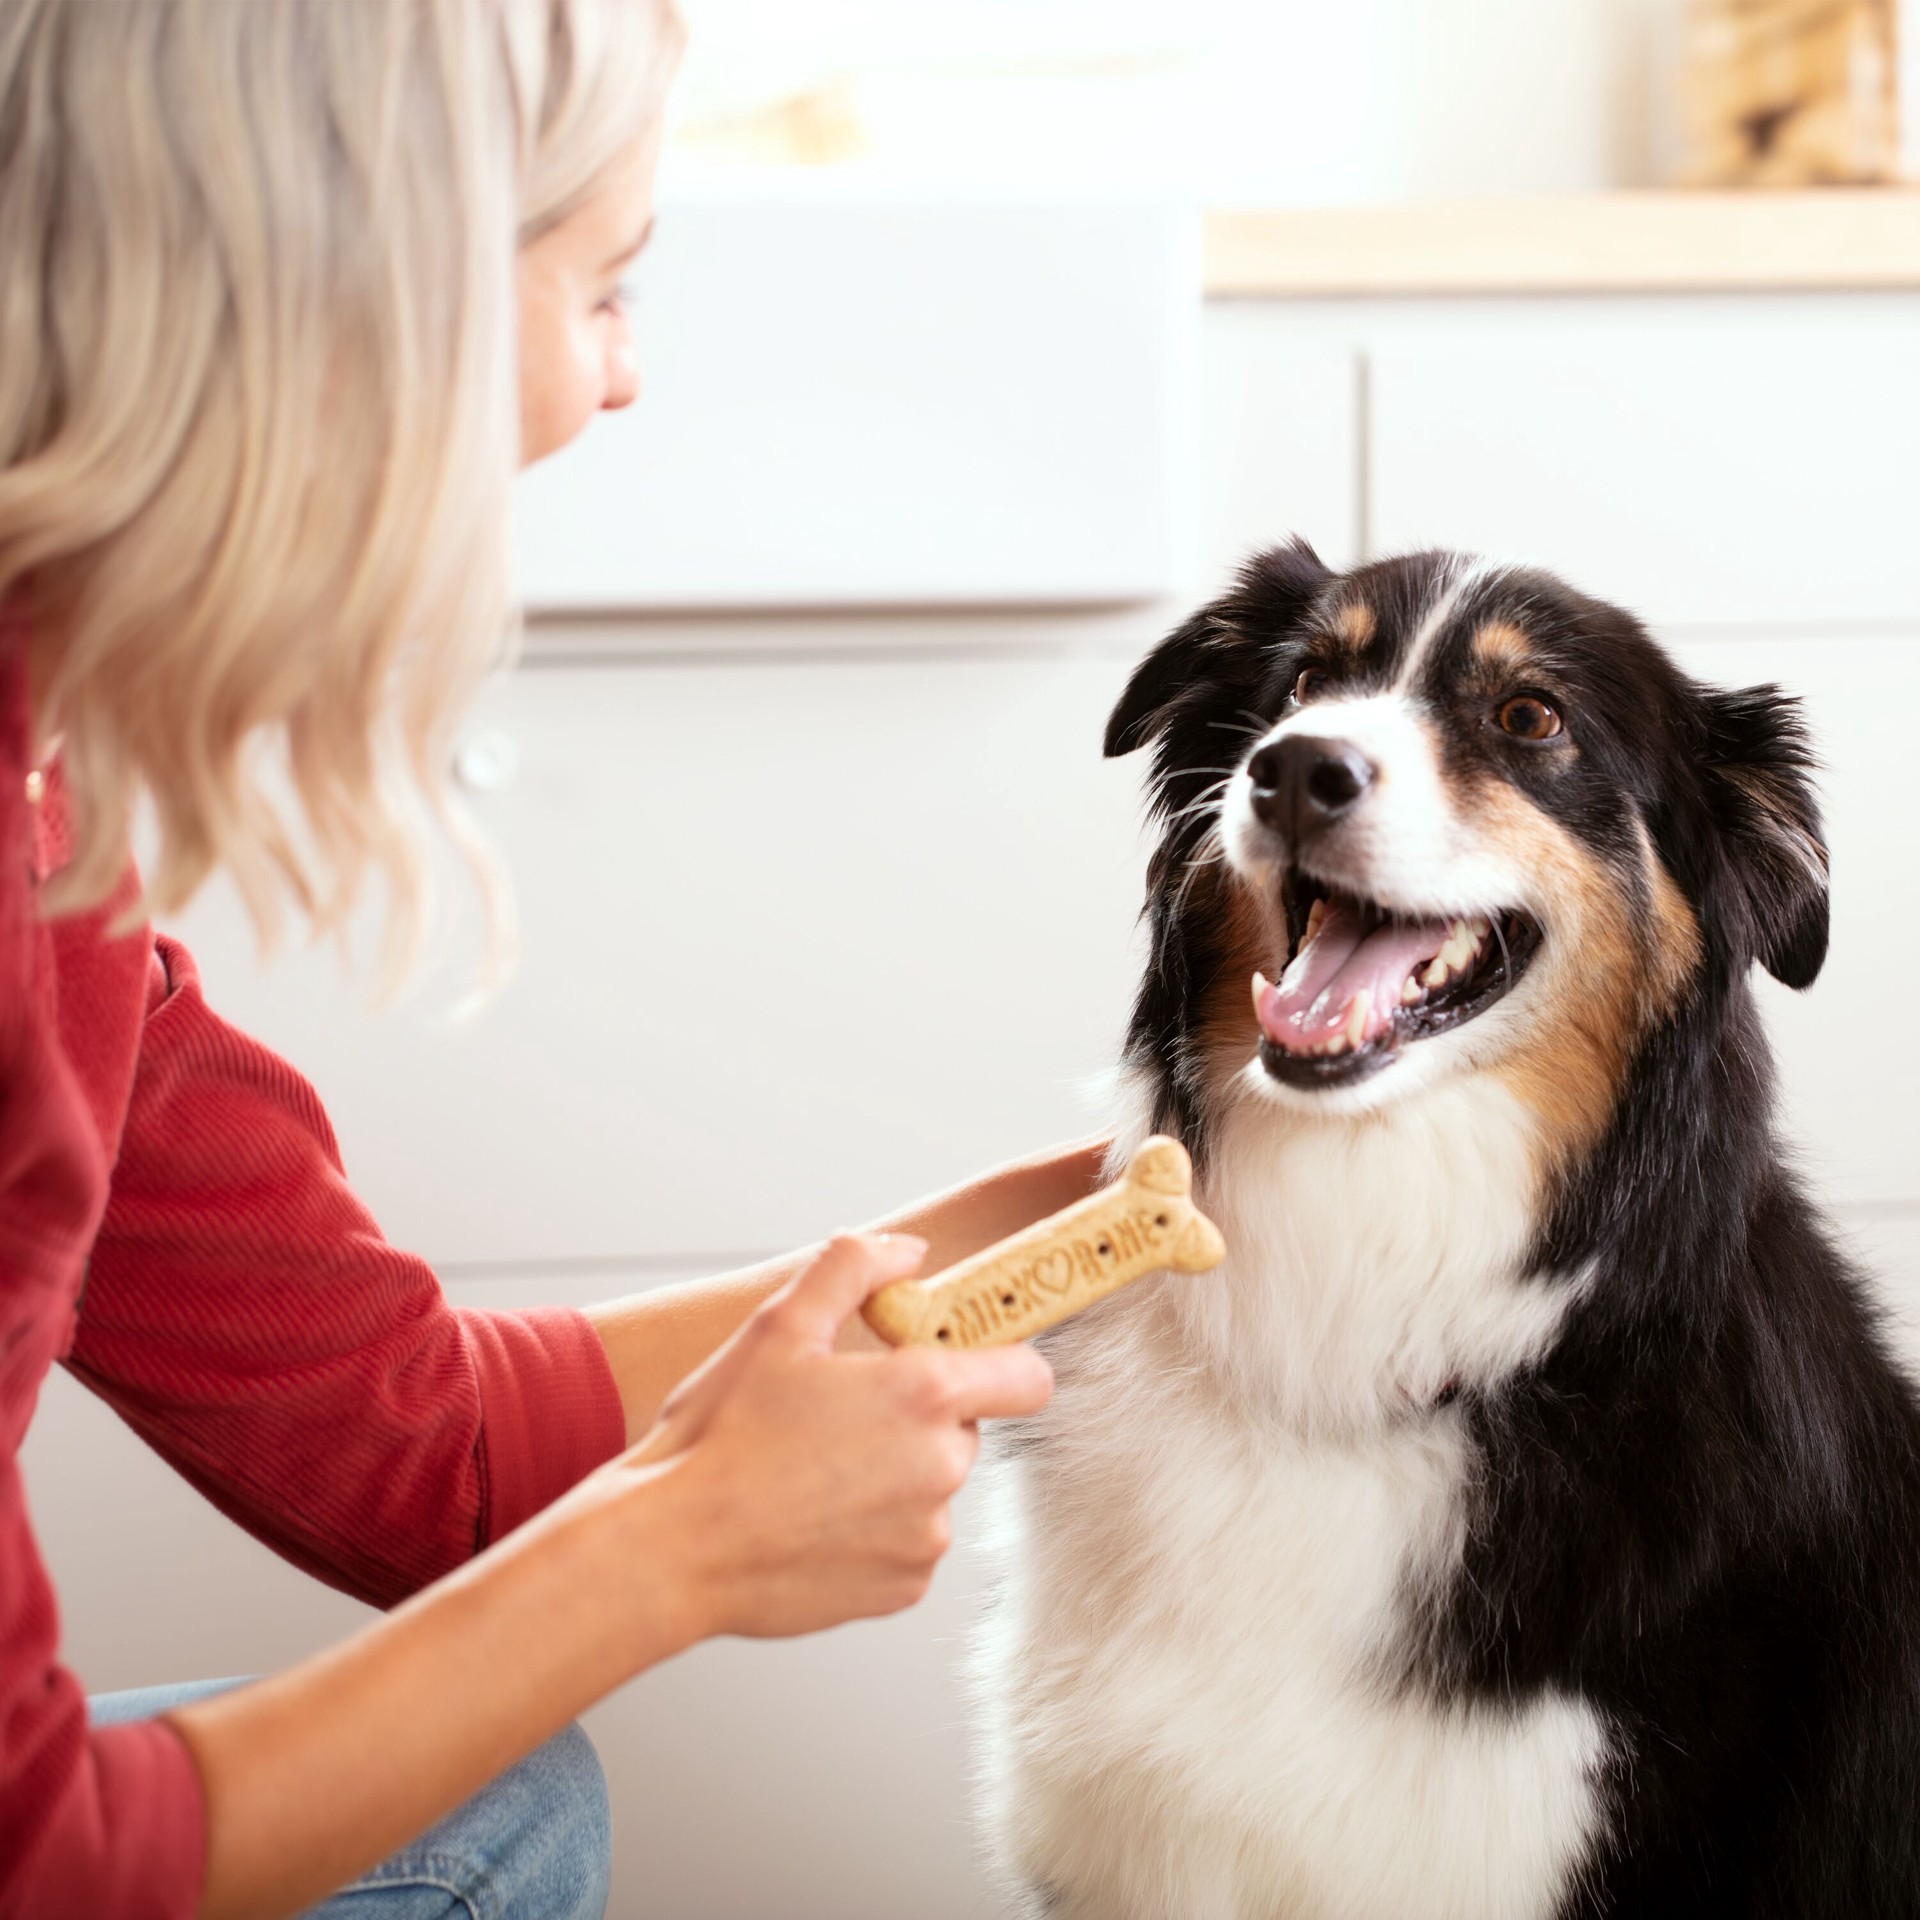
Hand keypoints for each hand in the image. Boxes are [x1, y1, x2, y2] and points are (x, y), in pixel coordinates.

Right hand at [614, 1232, 1052, 1641]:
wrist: (670, 1548)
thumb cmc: (720, 1435)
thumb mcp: (779, 1325)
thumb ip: (854, 1269)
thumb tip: (907, 1252)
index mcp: (924, 1394)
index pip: (1027, 1375)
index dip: (999, 1360)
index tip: (956, 1357)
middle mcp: (942, 1469)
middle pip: (964, 1428)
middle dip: (917, 1416)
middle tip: (839, 1412)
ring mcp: (925, 1537)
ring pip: (932, 1487)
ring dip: (892, 1474)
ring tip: (811, 1470)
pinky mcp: (903, 1589)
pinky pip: (907, 1542)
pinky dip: (873, 1529)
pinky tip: (810, 1517)